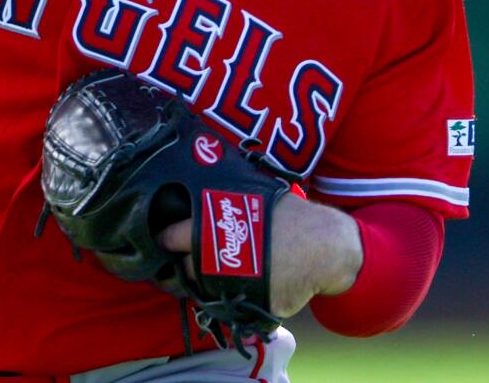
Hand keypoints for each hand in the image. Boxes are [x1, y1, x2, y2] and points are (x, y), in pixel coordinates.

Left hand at [160, 192, 361, 318]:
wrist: (326, 245)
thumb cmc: (287, 214)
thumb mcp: (248, 196)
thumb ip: (218, 200)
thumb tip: (193, 181)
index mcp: (209, 231)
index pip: (169, 238)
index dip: (165, 239)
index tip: (163, 240)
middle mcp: (217, 262)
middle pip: (184, 269)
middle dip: (182, 265)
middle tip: (184, 259)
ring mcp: (236, 288)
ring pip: (206, 290)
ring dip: (203, 283)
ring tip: (209, 272)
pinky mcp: (255, 308)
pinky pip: (237, 305)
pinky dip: (235, 297)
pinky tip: (240, 284)